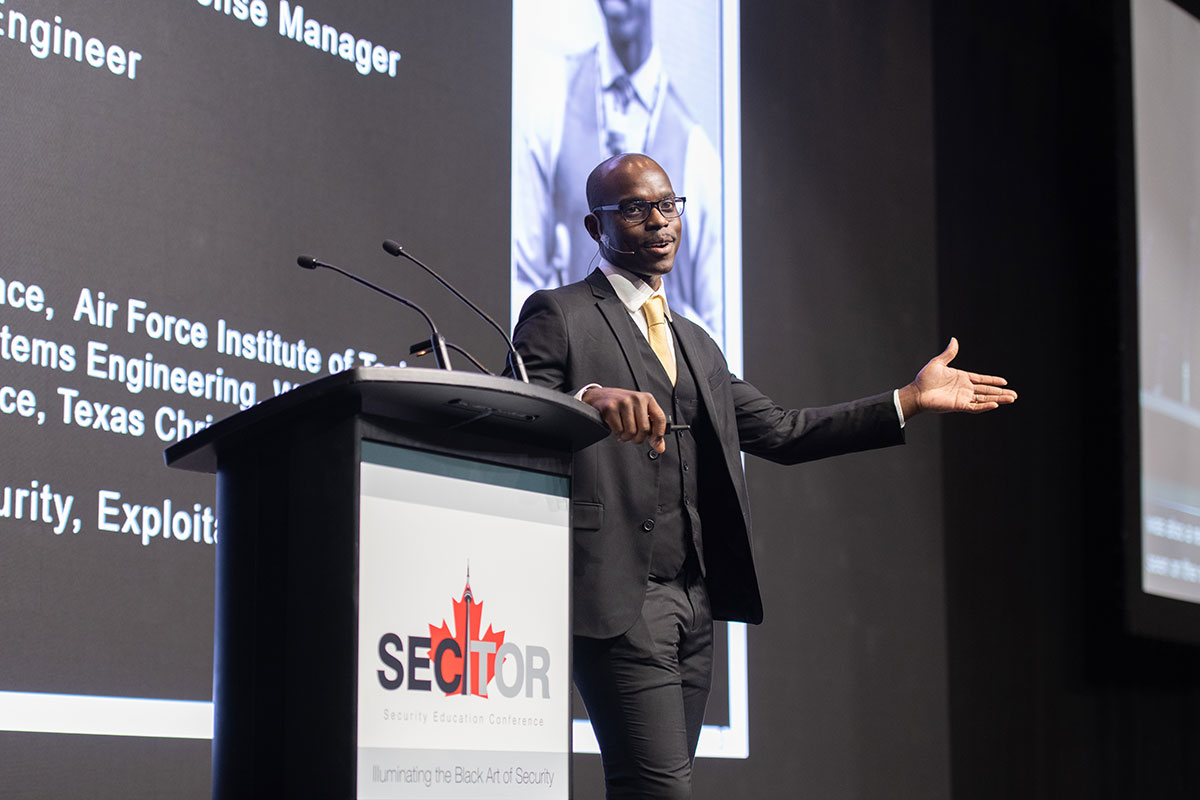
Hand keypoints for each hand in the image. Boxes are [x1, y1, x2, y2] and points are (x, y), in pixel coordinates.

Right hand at [581, 386, 667, 451]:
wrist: (600, 397)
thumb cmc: (622, 405)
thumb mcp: (639, 412)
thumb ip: (651, 429)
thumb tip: (660, 447)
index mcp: (647, 398)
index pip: (660, 418)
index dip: (659, 434)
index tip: (656, 442)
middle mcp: (636, 398)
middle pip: (644, 429)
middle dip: (638, 438)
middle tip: (633, 437)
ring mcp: (623, 402)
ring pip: (631, 431)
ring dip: (626, 436)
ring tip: (623, 431)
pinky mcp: (611, 408)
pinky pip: (618, 430)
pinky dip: (617, 433)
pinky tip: (616, 427)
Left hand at [898, 337, 1016, 417]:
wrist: (916, 392)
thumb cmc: (925, 378)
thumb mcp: (938, 363)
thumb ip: (949, 353)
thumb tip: (954, 340)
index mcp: (961, 378)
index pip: (981, 380)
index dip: (993, 381)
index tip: (1005, 382)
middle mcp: (964, 389)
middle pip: (986, 390)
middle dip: (1000, 392)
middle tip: (1014, 395)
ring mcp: (962, 398)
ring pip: (984, 399)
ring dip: (998, 399)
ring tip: (1011, 399)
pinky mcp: (959, 405)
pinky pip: (975, 406)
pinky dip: (985, 406)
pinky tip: (995, 404)